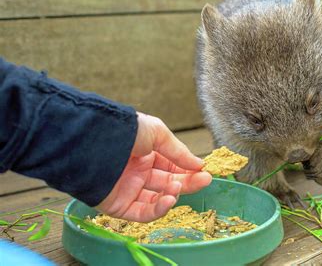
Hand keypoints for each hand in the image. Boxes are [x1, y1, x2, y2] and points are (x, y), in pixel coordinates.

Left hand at [97, 112, 211, 221]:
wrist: (94, 140)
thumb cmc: (125, 130)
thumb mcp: (158, 133)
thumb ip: (178, 151)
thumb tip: (199, 164)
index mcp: (146, 154)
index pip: (172, 166)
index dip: (188, 170)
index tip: (204, 171)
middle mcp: (138, 172)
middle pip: (168, 182)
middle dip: (187, 182)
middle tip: (205, 181)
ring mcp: (129, 189)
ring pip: (157, 199)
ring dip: (172, 195)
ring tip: (178, 188)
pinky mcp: (119, 205)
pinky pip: (143, 212)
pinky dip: (159, 209)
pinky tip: (170, 200)